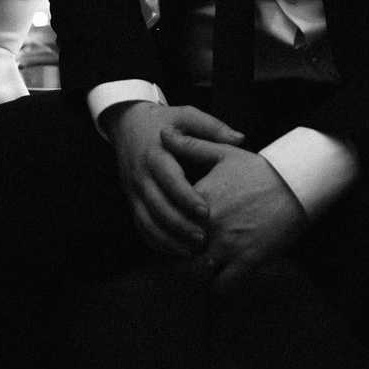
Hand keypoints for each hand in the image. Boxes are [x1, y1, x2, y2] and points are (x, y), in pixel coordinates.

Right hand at [104, 100, 242, 255]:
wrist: (128, 124)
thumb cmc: (163, 122)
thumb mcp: (185, 115)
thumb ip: (211, 127)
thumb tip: (240, 139)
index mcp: (155, 153)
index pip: (169, 179)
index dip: (186, 197)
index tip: (206, 211)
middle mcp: (141, 175)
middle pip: (157, 206)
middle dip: (179, 225)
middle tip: (203, 239)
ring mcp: (133, 190)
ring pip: (146, 221)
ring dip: (167, 239)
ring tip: (191, 252)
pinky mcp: (132, 201)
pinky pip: (140, 226)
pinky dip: (156, 242)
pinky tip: (176, 252)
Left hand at [170, 137, 308, 289]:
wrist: (296, 184)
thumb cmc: (259, 169)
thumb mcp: (224, 153)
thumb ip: (190, 147)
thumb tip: (164, 135)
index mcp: (198, 199)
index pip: (167, 222)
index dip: (165, 229)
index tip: (170, 230)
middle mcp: (209, 225)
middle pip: (177, 251)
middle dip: (177, 255)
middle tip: (182, 254)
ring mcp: (228, 245)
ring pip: (195, 273)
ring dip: (194, 273)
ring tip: (200, 267)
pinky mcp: (247, 261)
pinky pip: (222, 286)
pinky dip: (218, 285)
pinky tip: (221, 276)